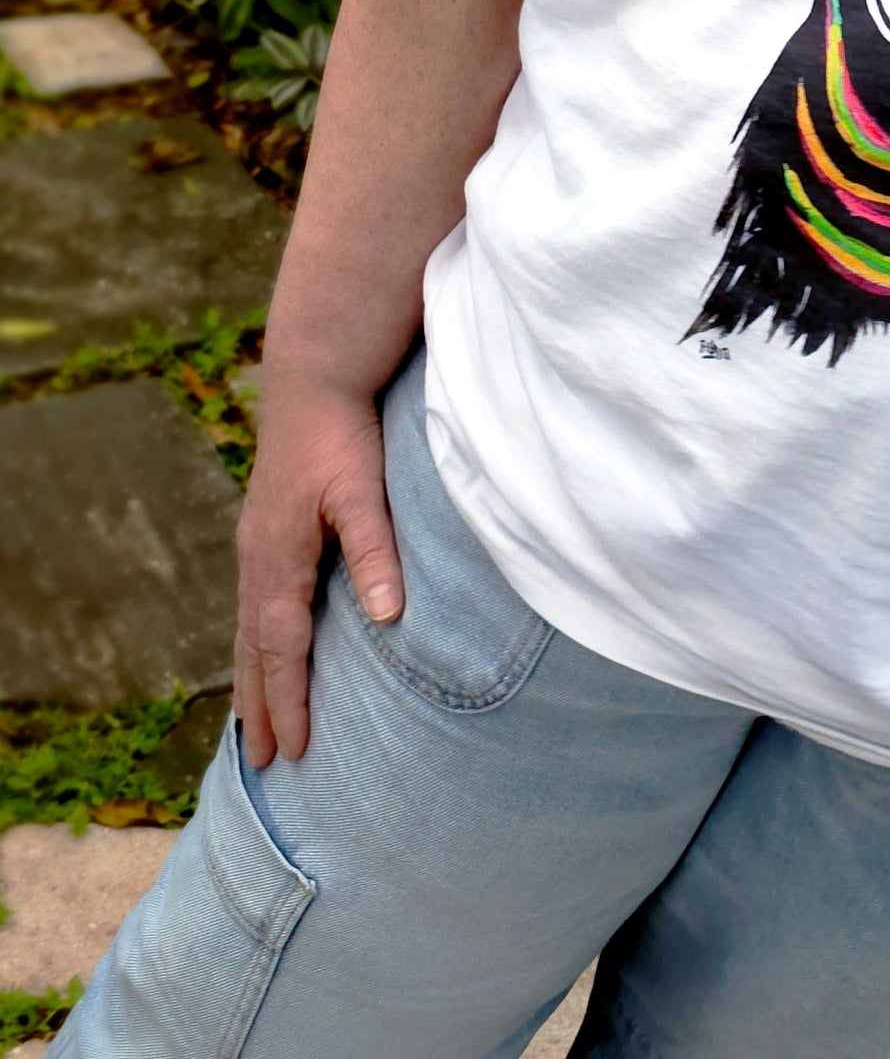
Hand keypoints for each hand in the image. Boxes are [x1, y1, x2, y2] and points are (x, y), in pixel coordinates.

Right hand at [233, 372, 403, 767]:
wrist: (314, 380)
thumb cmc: (342, 434)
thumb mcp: (364, 489)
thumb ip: (375, 550)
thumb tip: (387, 615)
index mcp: (278, 557)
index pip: (280, 646)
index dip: (287, 699)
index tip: (291, 749)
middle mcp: (257, 560)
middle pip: (253, 650)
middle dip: (260, 706)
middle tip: (262, 765)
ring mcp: (256, 548)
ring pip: (246, 631)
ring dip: (250, 681)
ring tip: (251, 730)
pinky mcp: (265, 535)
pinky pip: (253, 607)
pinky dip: (253, 645)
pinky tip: (262, 657)